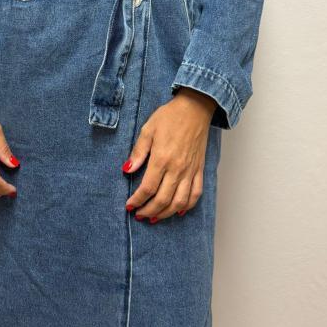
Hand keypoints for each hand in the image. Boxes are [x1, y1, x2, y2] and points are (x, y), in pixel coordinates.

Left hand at [122, 88, 216, 220]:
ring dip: (165, 213)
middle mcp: (177, 168)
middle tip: (139, 215)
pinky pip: (195, 194)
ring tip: (154, 217)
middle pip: (162, 199)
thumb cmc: (170, 117)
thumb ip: (138, 152)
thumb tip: (127, 170)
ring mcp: (190, 170)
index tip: (129, 206)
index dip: (137, 200)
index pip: (147, 188)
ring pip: (179, 202)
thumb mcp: (148, 130)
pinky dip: (187, 206)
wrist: (195, 108)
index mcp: (162, 159)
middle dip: (148, 211)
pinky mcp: (199, 169)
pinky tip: (178, 211)